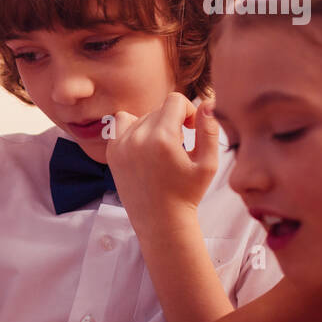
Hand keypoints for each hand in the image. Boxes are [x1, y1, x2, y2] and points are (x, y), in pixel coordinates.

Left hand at [105, 93, 218, 227]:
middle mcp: (138, 138)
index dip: (188, 111)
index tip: (191, 128)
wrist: (160, 221)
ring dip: (154, 125)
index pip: (175, 100)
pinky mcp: (112, 152)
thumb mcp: (208, 163)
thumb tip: (207, 102)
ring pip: (141, 116)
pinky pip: (121, 124)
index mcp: (162, 138)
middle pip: (159, 109)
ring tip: (162, 147)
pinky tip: (145, 146)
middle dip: (172, 121)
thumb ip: (209, 130)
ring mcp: (121, 145)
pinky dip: (134, 129)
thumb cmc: (188, 193)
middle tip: (179, 145)